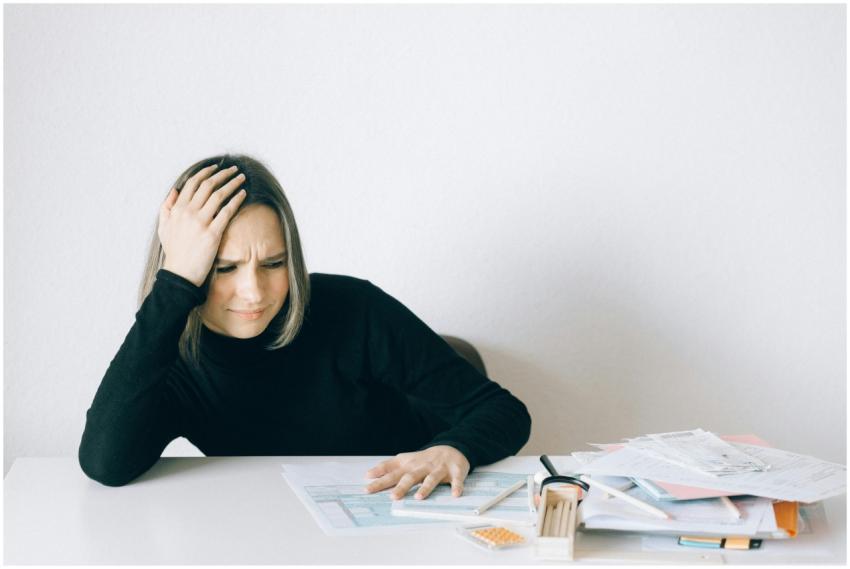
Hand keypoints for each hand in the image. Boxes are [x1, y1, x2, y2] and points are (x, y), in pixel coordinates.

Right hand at [158, 164, 246, 286]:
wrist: (180, 273)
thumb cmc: (174, 251)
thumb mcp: (164, 227)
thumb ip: (167, 207)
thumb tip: (174, 191)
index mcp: (178, 209)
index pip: (193, 183)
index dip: (206, 173)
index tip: (216, 167)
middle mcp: (188, 213)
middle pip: (208, 186)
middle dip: (222, 174)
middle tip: (234, 169)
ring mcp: (201, 222)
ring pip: (219, 195)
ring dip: (232, 183)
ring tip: (242, 178)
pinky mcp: (213, 234)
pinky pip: (227, 212)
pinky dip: (236, 200)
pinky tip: (243, 194)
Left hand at [364, 445, 469, 499]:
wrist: (451, 448)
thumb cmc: (424, 459)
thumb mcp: (405, 460)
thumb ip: (387, 467)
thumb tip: (368, 474)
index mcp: (410, 465)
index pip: (392, 473)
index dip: (380, 480)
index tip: (367, 488)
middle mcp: (422, 467)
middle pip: (410, 477)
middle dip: (401, 486)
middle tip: (393, 497)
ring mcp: (439, 469)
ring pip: (431, 478)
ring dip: (426, 487)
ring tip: (419, 497)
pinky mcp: (455, 471)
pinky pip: (456, 480)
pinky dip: (456, 486)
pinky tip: (455, 494)